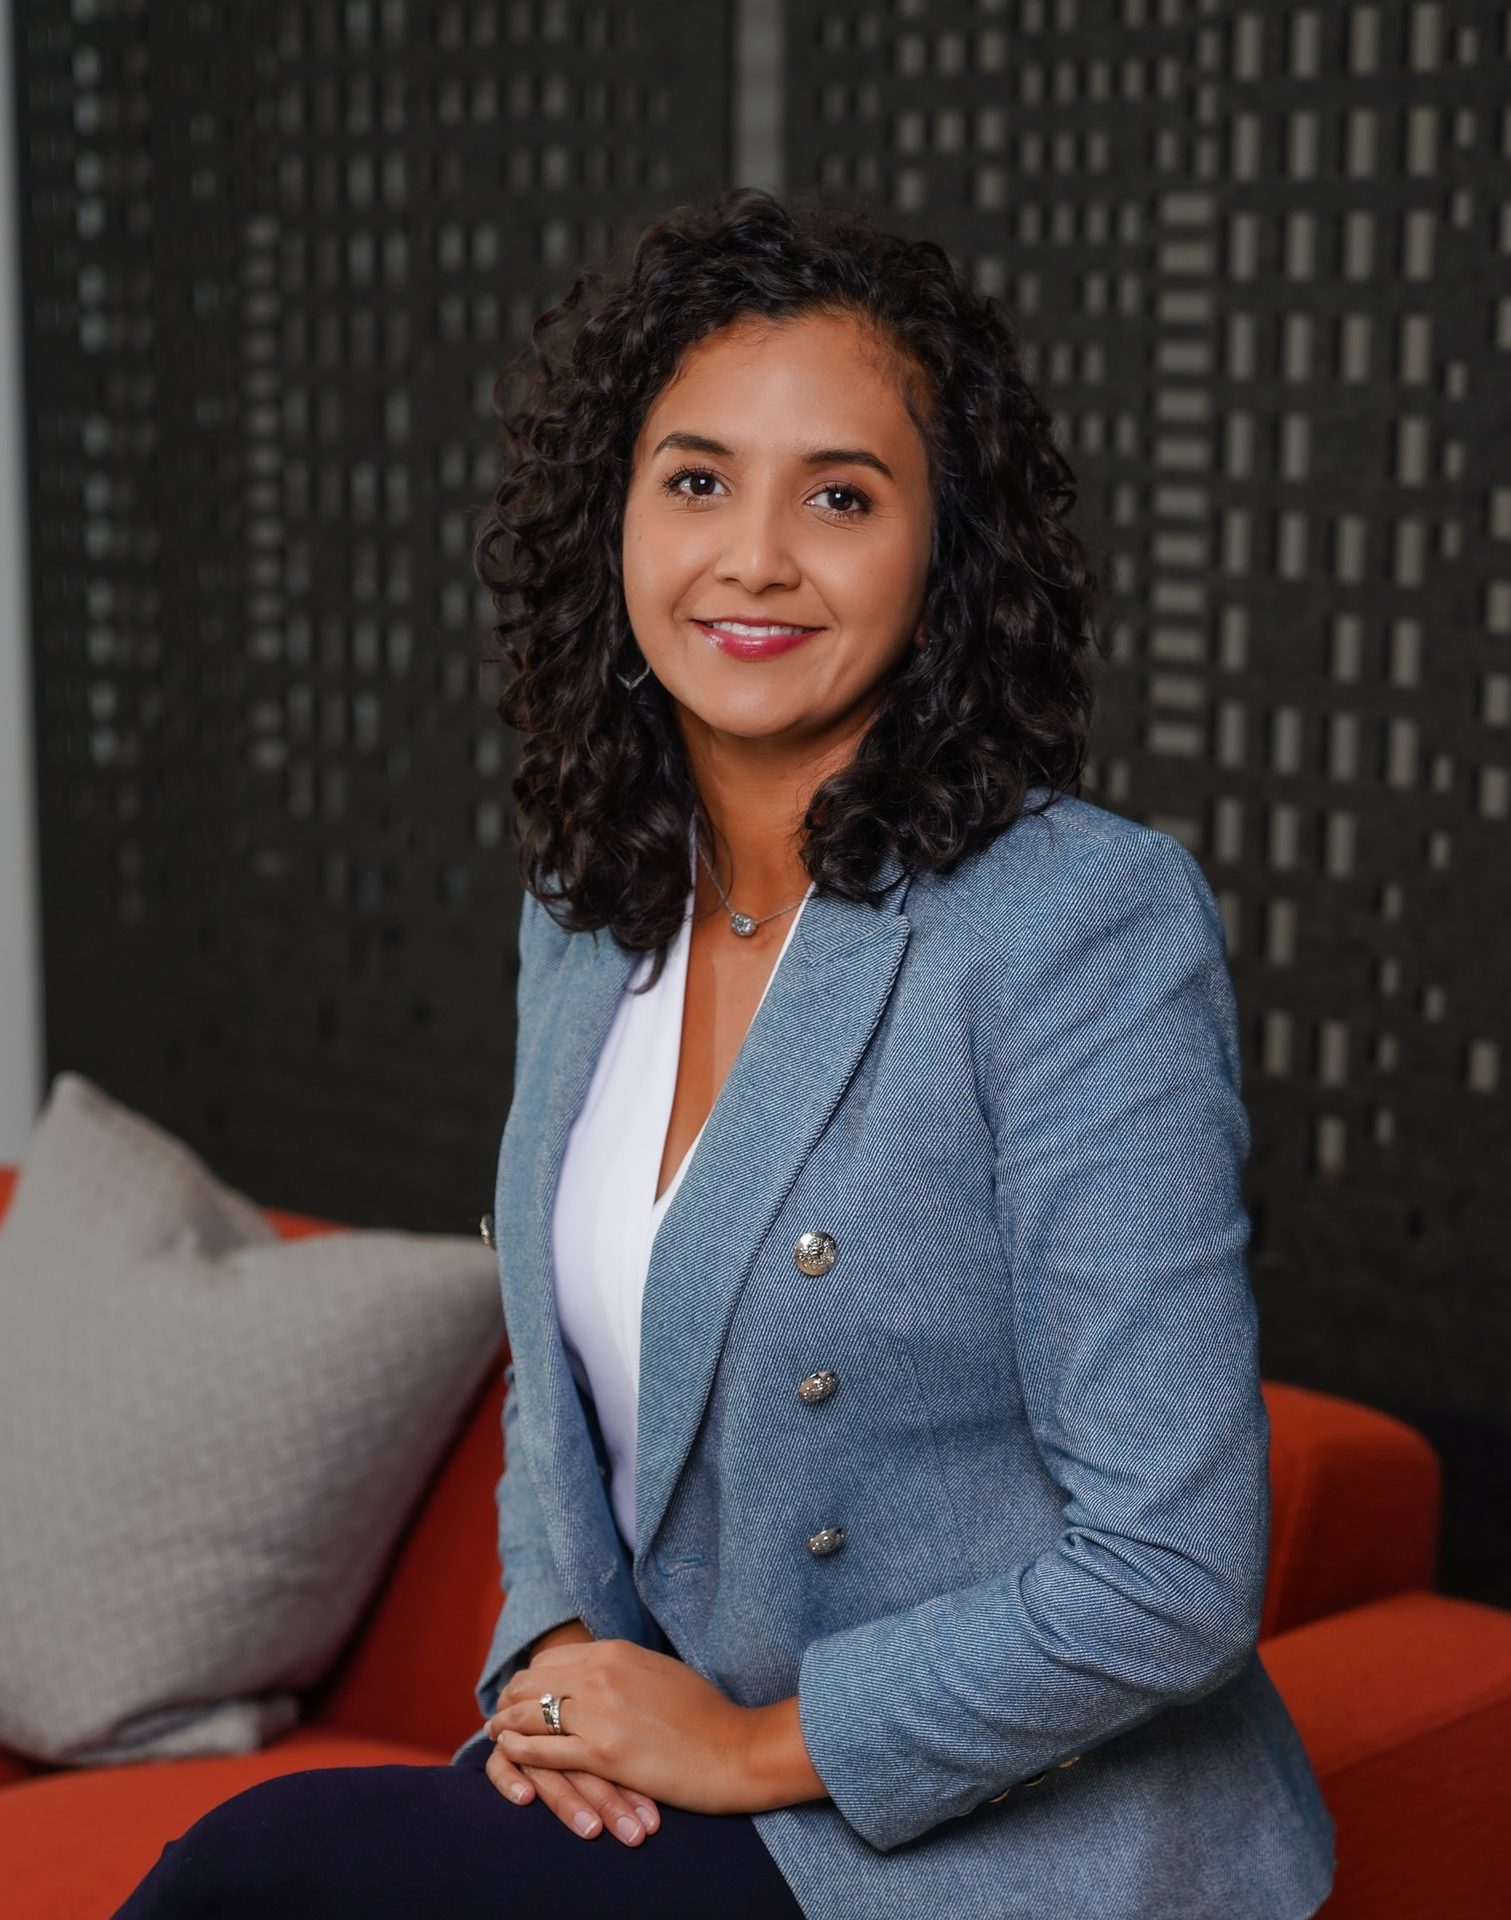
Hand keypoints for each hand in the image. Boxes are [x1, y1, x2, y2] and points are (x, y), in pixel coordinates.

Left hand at [485, 1637, 754, 1815]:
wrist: (735, 1748)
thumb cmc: (706, 1713)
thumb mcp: (661, 1670)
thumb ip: (625, 1666)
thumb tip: (603, 1667)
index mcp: (616, 1652)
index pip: (551, 1659)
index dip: (529, 1677)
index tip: (520, 1690)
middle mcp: (601, 1675)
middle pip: (533, 1682)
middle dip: (510, 1697)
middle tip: (498, 1712)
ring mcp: (600, 1715)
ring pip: (532, 1714)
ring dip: (505, 1722)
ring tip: (493, 1731)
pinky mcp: (603, 1754)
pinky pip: (544, 1750)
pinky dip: (519, 1750)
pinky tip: (508, 1752)